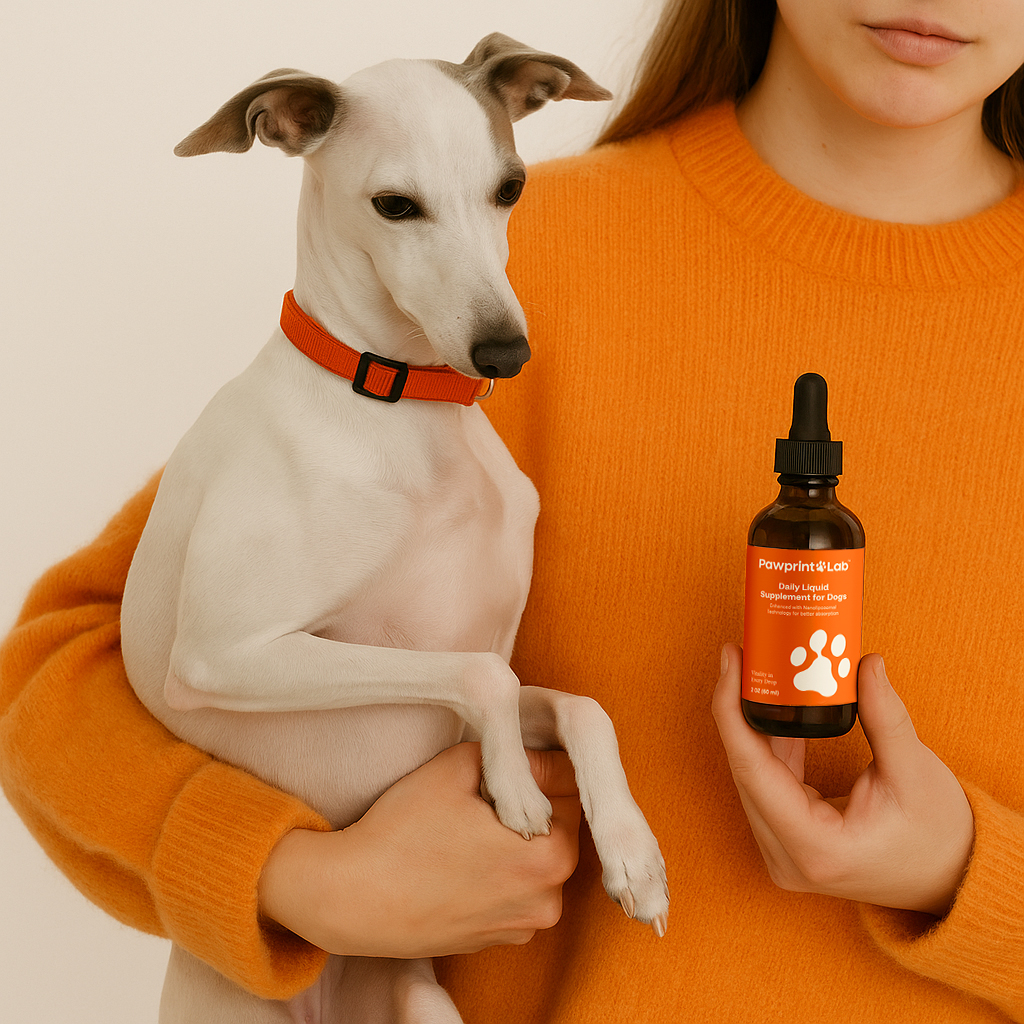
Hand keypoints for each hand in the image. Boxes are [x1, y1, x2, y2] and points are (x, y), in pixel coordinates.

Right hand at [258, 742, 580, 956]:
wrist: (354, 898)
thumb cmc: (402, 830)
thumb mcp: (458, 768)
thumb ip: (514, 754)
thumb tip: (545, 753)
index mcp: (551, 852)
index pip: (571, 786)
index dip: (537, 766)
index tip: (507, 762)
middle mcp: (550, 896)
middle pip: (559, 823)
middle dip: (531, 803)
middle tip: (481, 794)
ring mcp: (526, 923)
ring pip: (539, 856)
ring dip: (518, 838)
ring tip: (468, 828)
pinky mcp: (501, 938)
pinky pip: (519, 888)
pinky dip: (502, 871)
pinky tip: (462, 860)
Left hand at [712, 645, 973, 916]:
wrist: (953, 880)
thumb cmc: (938, 834)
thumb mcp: (915, 772)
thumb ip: (885, 716)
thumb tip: (866, 662)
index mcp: (813, 847)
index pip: (751, 768)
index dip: (731, 708)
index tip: (731, 659)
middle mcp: (785, 856)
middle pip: (745, 769)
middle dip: (738, 706)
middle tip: (741, 653)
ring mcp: (782, 853)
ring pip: (751, 774)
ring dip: (752, 721)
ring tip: (754, 670)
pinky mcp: (787, 841)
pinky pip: (766, 783)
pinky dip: (769, 742)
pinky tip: (772, 703)